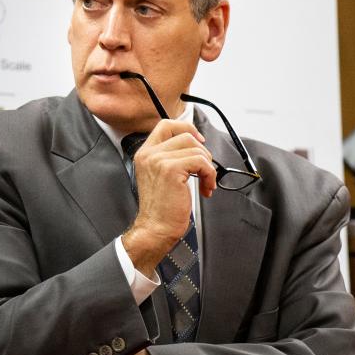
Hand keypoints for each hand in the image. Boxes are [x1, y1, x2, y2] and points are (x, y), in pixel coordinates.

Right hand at [122, 120, 214, 272]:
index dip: (186, 128)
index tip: (199, 141)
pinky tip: (205, 188)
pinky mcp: (171, 169)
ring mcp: (158, 160)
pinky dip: (209, 175)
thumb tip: (195, 146)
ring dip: (207, 167)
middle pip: (185, 135)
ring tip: (205, 183)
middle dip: (202, 151)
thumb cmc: (161, 208)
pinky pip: (201, 162)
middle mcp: (149, 154)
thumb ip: (170, 158)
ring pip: (196, 148)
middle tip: (204, 170)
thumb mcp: (160, 176)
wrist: (156, 228)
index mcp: (145, 154)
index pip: (166, 125)